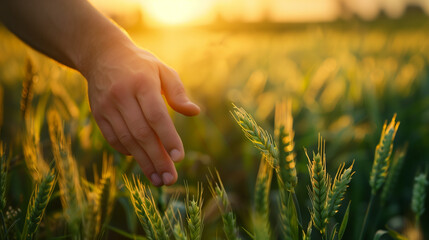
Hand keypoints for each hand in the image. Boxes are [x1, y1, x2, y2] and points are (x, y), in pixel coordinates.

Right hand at [83, 42, 199, 185]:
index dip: (168, 137)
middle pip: (142, 133)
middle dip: (157, 158)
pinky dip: (129, 152)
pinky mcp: (98, 114)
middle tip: (170, 179)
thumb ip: (178, 93)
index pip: (156, 115)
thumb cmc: (141, 65)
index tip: (179, 157)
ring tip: (158, 179)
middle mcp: (122, 95)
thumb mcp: (163, 70)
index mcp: (142, 83)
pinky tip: (142, 161)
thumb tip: (194, 112)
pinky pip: (114, 139)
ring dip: (144, 162)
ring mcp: (107, 106)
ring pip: (127, 140)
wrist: (103, 55)